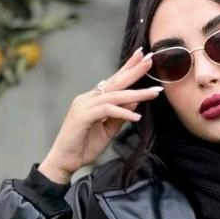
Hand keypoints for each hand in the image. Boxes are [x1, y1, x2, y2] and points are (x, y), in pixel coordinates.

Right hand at [42, 46, 163, 178]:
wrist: (65, 161)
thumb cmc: (84, 145)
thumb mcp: (108, 130)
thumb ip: (120, 115)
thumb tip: (136, 99)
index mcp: (94, 100)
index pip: (113, 81)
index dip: (128, 68)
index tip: (143, 57)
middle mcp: (88, 98)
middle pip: (114, 82)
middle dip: (133, 70)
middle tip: (151, 59)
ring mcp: (83, 105)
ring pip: (114, 96)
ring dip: (136, 93)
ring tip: (154, 92)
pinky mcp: (82, 116)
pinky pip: (106, 110)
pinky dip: (122, 112)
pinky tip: (136, 116)